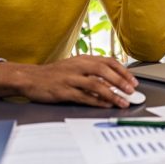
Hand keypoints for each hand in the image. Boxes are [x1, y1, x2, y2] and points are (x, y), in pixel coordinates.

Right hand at [0, 55, 139, 107]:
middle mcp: (78, 66)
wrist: (31, 77)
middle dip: (120, 81)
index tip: (133, 80)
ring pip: (96, 84)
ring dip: (111, 94)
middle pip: (104, 70)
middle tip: (131, 90)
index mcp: (83, 58)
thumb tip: (112, 80)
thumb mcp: (74, 66)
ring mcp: (70, 78)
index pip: (108, 61)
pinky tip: (105, 105)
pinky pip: (83, 96)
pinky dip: (96, 101)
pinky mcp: (63, 91)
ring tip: (122, 101)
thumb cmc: (54, 73)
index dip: (123, 70)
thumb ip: (91, 71)